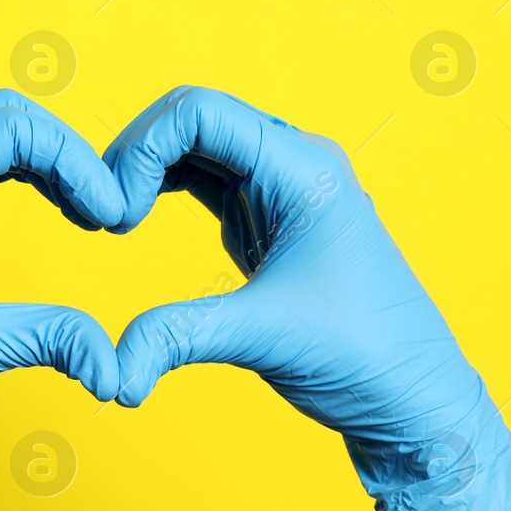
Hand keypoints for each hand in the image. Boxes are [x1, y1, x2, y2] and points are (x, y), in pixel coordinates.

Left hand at [0, 90, 124, 510]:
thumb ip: (47, 337)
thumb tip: (118, 363)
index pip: (10, 129)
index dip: (76, 162)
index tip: (114, 219)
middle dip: (63, 152)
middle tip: (107, 210)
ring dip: (41, 163)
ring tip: (88, 214)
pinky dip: (14, 180)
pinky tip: (51, 212)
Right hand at [105, 86, 510, 510]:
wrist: (410, 397)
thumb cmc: (361, 357)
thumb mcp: (262, 338)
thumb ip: (177, 337)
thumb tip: (110, 372)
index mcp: (302, 168)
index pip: (200, 112)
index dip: (142, 148)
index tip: (117, 213)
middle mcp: (292, 164)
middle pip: (191, 118)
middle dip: (135, 155)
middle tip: (100, 214)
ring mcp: (278, 189)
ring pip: (193, 146)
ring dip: (144, 169)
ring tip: (109, 218)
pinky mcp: (265, 220)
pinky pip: (202, 178)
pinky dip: (160, 189)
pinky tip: (132, 220)